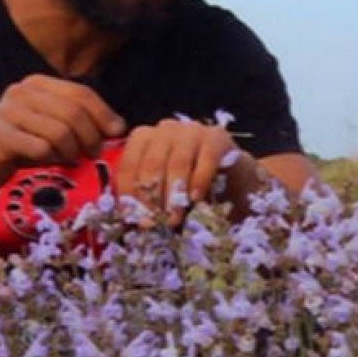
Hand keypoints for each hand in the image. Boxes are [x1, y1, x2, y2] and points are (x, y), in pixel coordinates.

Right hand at [0, 74, 125, 191]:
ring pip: (59, 131)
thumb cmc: (22, 147)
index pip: (81, 93)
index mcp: (37, 84)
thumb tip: (119, 126)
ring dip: (70, 151)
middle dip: (90, 136)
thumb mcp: (54, 129)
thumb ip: (81, 121)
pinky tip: (45, 162)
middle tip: (93, 155)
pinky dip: (49, 159)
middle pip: (73, 112)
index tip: (116, 132)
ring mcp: (7, 111)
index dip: (104, 113)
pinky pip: (40, 147)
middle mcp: (21, 91)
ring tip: (68, 160)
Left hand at [115, 119, 242, 227]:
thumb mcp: (162, 195)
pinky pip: (206, 159)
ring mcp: (191, 130)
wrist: (229, 178)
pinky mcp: (217, 137)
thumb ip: (146, 204)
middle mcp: (164, 129)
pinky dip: (199, 181)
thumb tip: (129, 227)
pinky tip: (196, 199)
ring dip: (174, 194)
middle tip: (155, 223)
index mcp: (142, 139)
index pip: (128, 165)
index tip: (132, 218)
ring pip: (177, 162)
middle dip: (152, 197)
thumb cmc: (187, 187)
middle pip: (152, 164)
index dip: (129, 194)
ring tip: (174, 218)